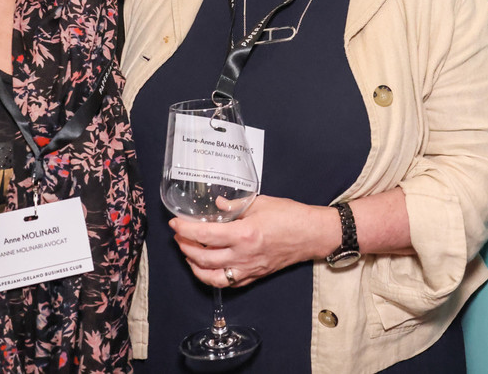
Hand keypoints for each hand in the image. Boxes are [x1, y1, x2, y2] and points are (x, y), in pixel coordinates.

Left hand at [169, 195, 338, 288]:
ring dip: (195, 266)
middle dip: (185, 247)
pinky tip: (208, 267)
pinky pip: (227, 283)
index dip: (185, 230)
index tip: (175, 224)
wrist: (312, 234)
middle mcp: (243, 256)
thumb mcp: (261, 203)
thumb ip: (236, 205)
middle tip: (179, 237)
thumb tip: (218, 205)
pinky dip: (212, 277)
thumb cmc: (291, 216)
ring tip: (188, 254)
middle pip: (202, 258)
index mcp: (243, 235)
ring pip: (211, 277)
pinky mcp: (254, 276)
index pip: (204, 235)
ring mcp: (248, 269)